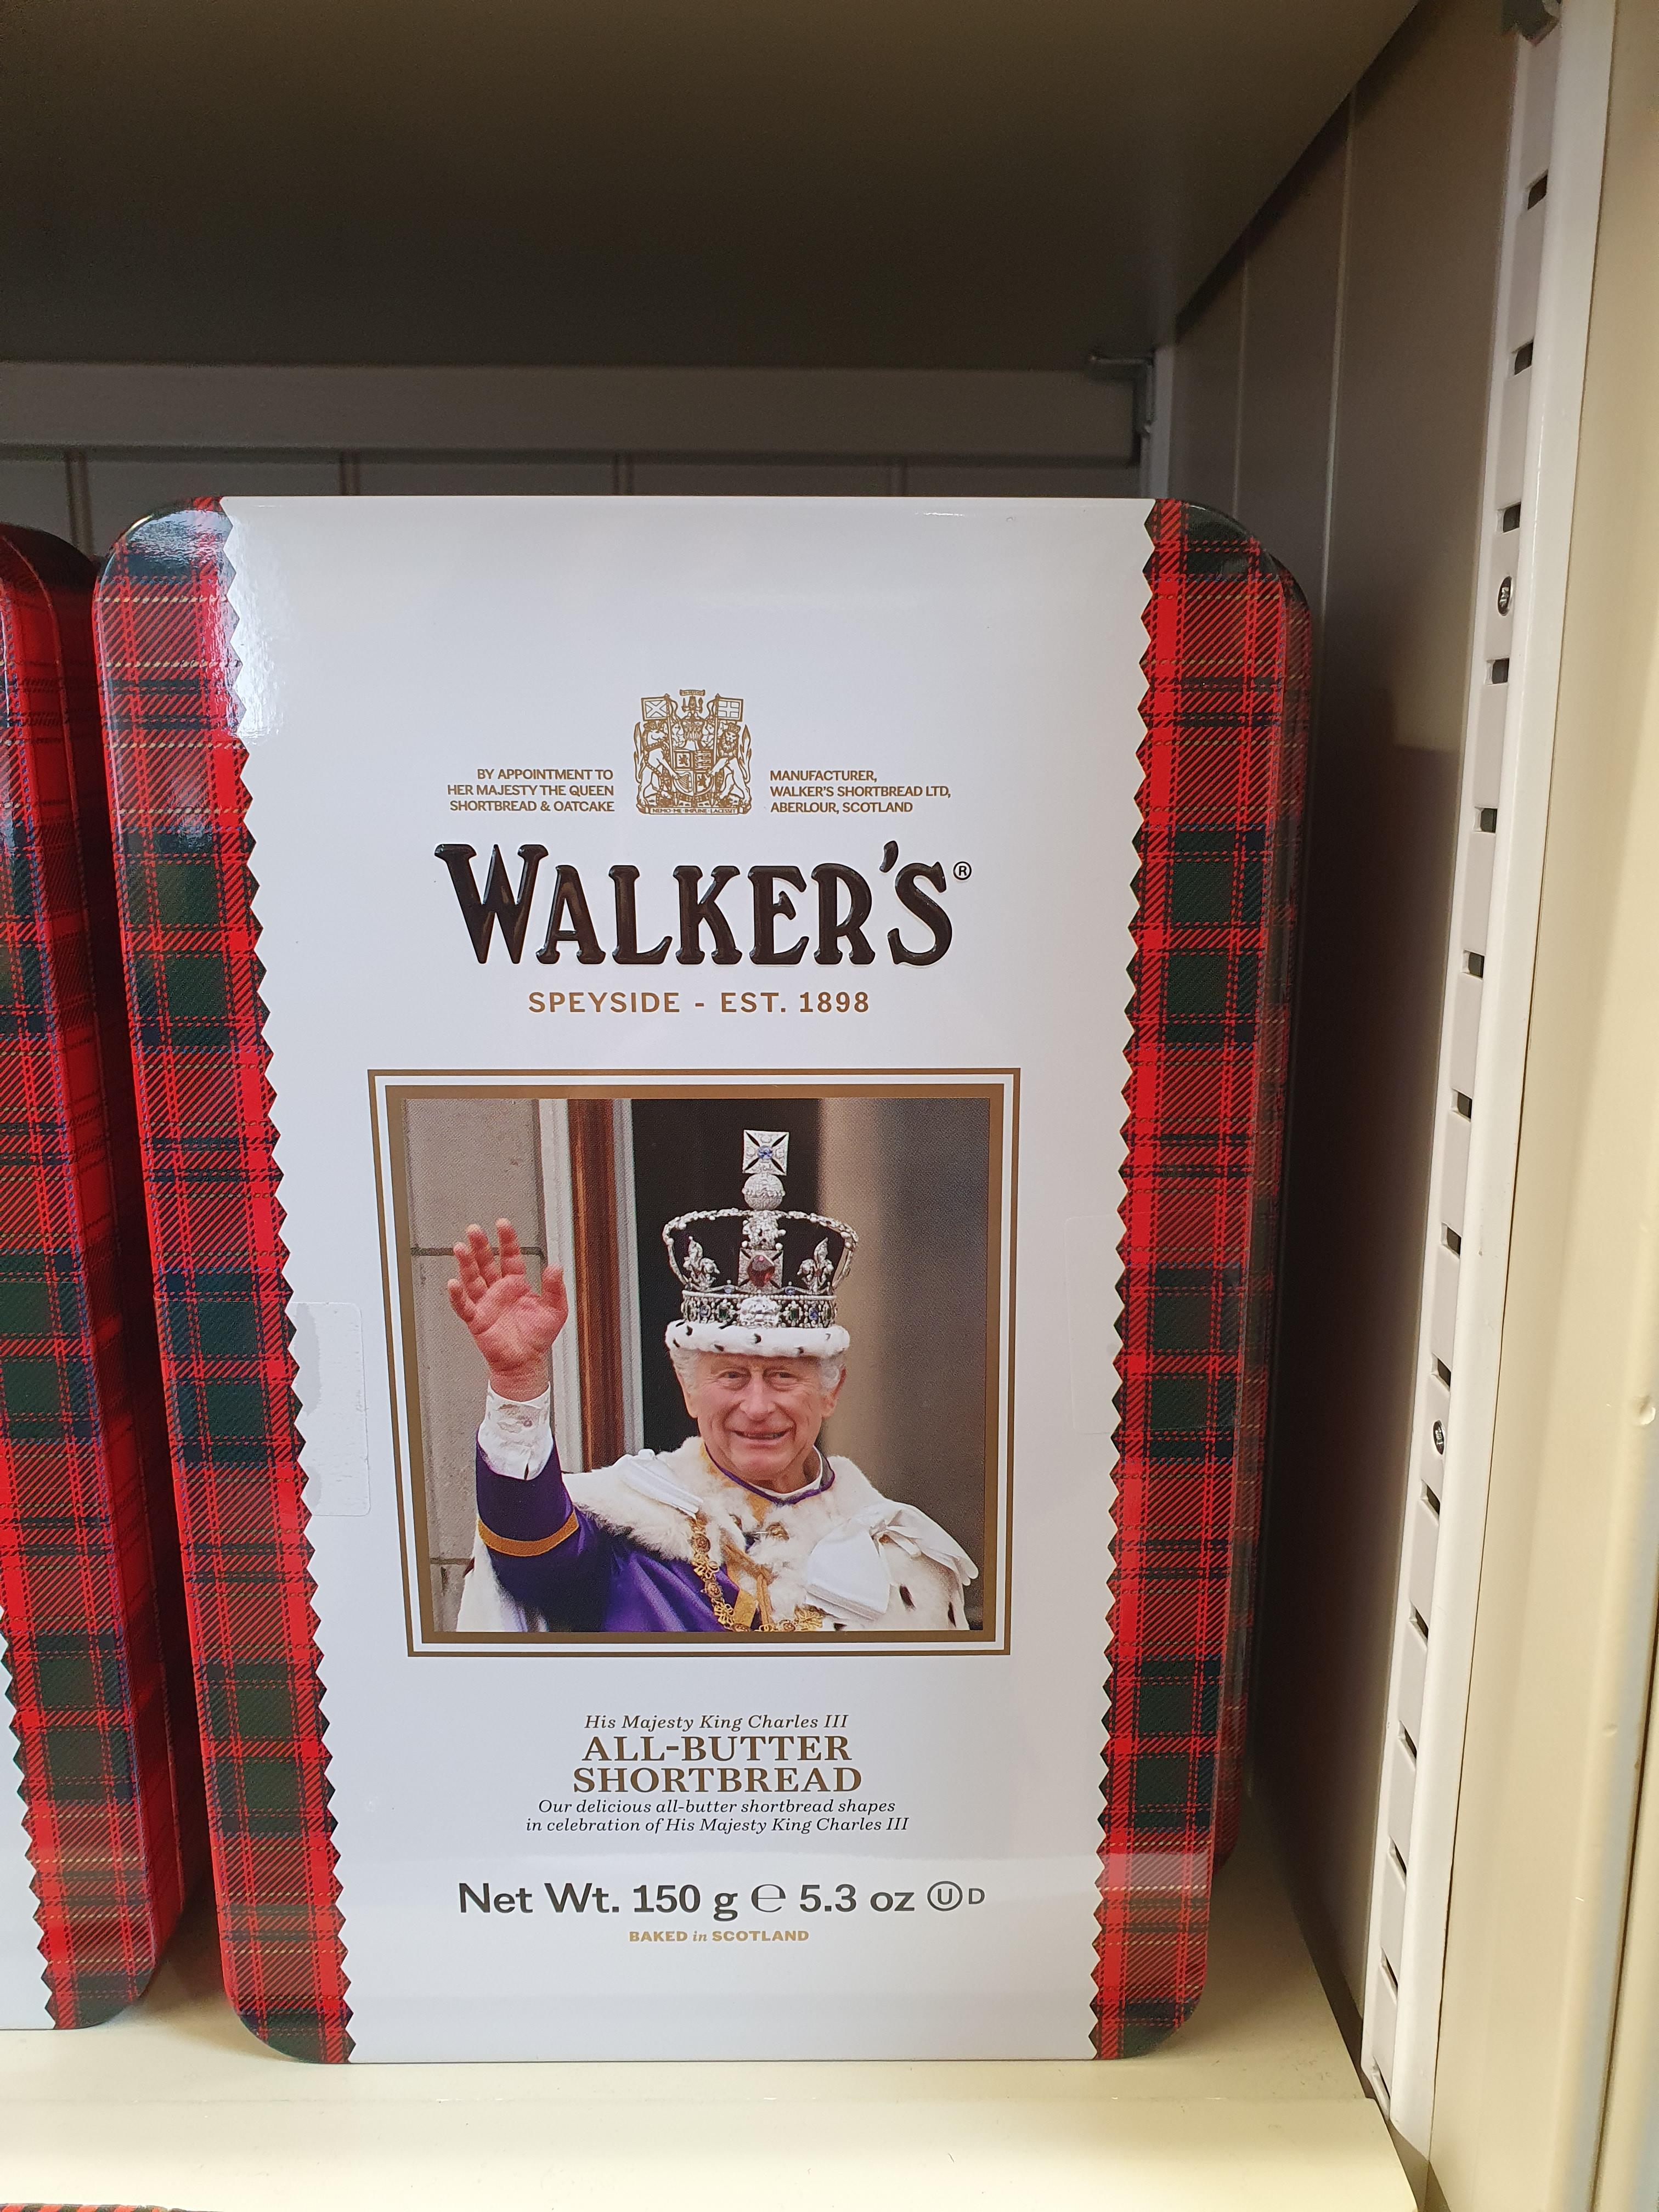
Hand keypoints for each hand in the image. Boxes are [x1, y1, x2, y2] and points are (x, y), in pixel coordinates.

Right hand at [447, 1219, 568, 1400]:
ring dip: (465, 1264)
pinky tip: (453, 1283)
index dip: (506, 1240)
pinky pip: (464, 1306)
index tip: (502, 1224)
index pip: (510, 1256)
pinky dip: (457, 1296)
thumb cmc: (538, 1337)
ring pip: (472, 1279)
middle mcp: (498, 1290)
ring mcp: (486, 1303)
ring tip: (460, 1248)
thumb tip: (556, 1267)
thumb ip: (555, 1288)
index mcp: (516, 1284)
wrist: (526, 1362)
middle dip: (480, 1246)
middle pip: (486, 1263)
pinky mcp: (477, 1320)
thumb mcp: (555, 1309)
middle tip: (473, 1229)